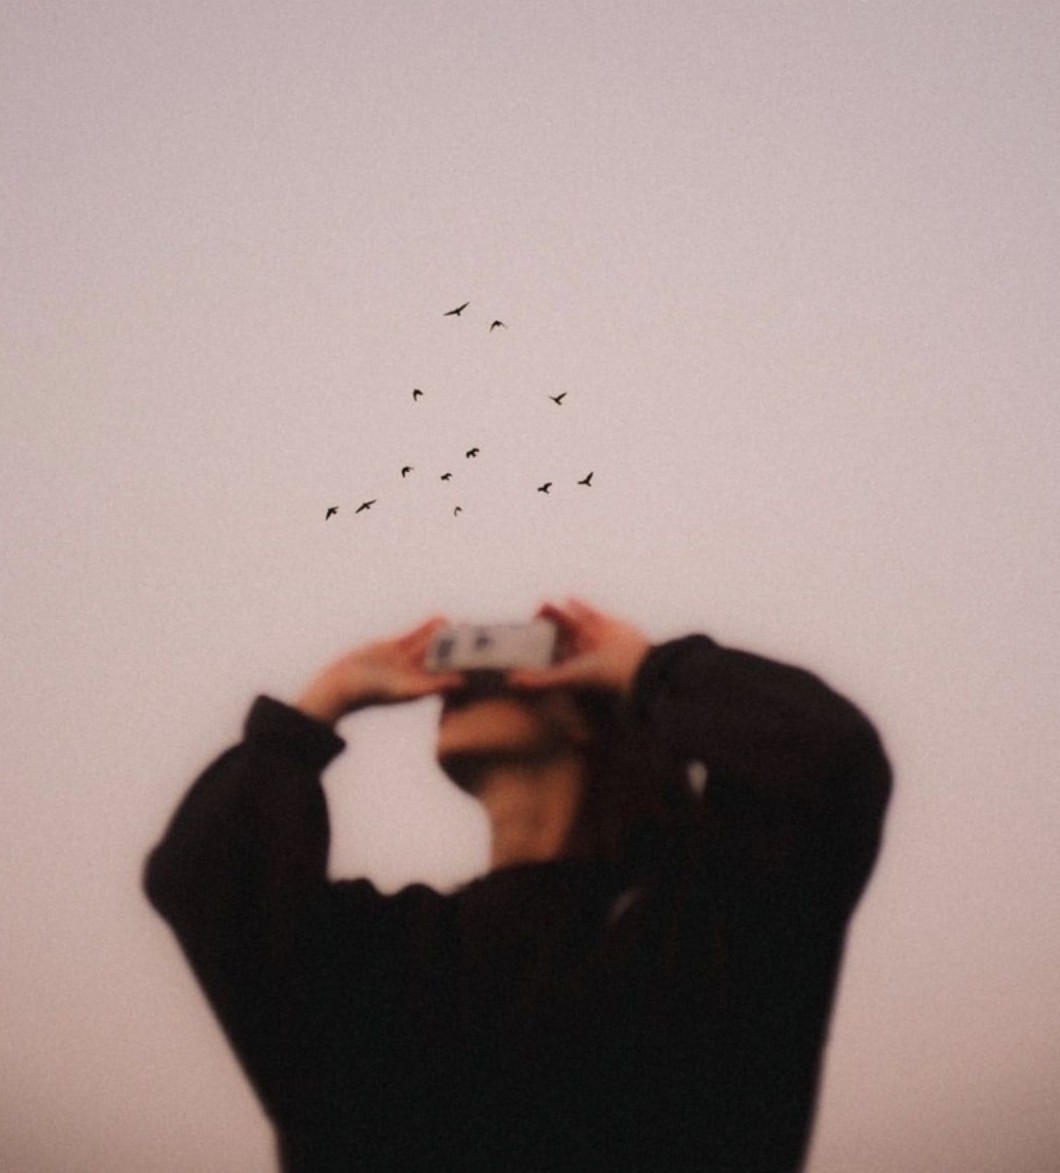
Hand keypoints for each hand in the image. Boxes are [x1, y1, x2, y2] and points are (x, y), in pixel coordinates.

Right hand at [295, 615, 464, 725]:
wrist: (340, 684)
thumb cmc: (370, 693)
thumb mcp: (403, 689)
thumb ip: (431, 687)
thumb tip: (459, 684)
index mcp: (421, 688)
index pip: (448, 677)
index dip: (466, 668)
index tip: (486, 659)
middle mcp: (414, 676)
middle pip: (441, 659)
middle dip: (458, 648)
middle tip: (478, 635)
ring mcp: (403, 662)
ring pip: (428, 646)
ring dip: (444, 634)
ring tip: (461, 622)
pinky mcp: (391, 650)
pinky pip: (412, 637)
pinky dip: (425, 628)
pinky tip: (436, 617)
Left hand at [506, 598, 650, 699]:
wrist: (634, 664)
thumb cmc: (600, 675)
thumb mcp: (565, 676)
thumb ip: (539, 680)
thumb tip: (510, 681)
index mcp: (574, 665)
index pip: (551, 652)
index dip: (537, 643)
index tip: (524, 632)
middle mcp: (584, 652)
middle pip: (560, 635)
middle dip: (547, 625)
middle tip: (534, 614)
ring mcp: (597, 637)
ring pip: (574, 622)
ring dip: (559, 613)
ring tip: (543, 602)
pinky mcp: (610, 625)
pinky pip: (591, 613)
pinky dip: (580, 606)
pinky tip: (568, 597)